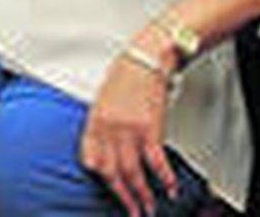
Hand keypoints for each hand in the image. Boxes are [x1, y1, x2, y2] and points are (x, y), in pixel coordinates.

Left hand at [80, 51, 176, 216]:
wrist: (144, 58)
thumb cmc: (125, 77)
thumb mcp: (103, 101)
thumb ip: (102, 126)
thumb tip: (105, 150)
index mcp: (94, 121)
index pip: (91, 159)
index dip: (101, 179)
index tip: (109, 191)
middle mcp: (107, 127)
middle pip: (112, 171)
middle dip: (122, 196)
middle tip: (131, 211)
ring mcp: (127, 129)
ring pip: (133, 172)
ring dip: (142, 195)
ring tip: (148, 209)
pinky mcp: (149, 128)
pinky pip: (156, 161)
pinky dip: (164, 179)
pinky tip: (169, 190)